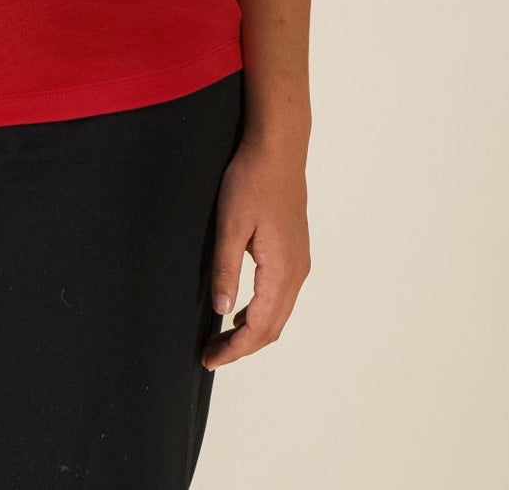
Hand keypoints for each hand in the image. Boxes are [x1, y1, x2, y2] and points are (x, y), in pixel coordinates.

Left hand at [201, 133, 309, 369]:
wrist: (278, 149)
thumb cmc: (252, 181)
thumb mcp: (230, 225)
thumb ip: (226, 269)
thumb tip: (222, 310)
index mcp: (281, 270)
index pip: (260, 327)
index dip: (235, 349)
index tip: (210, 358)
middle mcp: (296, 272)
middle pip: (272, 327)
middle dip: (241, 346)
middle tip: (211, 353)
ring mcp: (299, 262)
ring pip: (278, 313)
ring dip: (252, 331)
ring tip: (221, 336)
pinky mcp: (294, 252)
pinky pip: (280, 296)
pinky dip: (261, 312)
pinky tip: (240, 308)